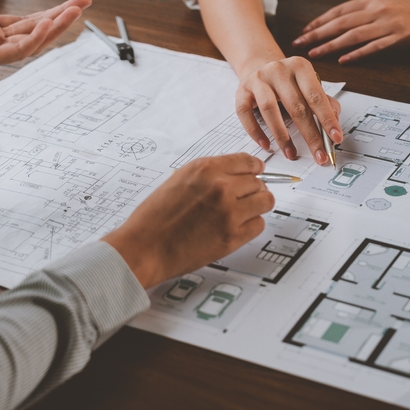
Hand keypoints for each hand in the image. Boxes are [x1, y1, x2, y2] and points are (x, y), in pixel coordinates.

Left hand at [0, 0, 91, 85]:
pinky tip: (50, 24)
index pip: (24, 20)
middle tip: (85, 2)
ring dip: (56, 27)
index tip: (69, 1)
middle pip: (35, 29)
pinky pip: (17, 49)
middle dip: (62, 17)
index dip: (48, 11)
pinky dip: (36, 38)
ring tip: (75, 11)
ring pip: (33, 41)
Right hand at [102, 154, 275, 288]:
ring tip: (242, 213)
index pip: (247, 161)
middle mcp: (221, 187)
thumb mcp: (180, 180)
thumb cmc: (155, 217)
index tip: (257, 172)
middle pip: (259, 182)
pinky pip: (259, 225)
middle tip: (242, 199)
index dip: (254, 168)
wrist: (144, 247)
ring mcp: (230, 212)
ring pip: (265, 201)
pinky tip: (235, 227)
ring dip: (257, 206)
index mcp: (206, 169)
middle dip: (252, 190)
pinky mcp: (233, 237)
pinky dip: (251, 226)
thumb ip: (209, 175)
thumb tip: (235, 174)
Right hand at [235, 56, 342, 164]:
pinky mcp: (242, 91)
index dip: (327, 119)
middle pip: (296, 106)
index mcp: (300, 67)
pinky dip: (256, 132)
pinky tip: (266, 145)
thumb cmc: (288, 81)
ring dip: (282, 136)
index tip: (335, 138)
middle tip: (319, 155)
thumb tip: (335, 121)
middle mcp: (278, 70)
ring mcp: (258, 79)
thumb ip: (323, 102)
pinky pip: (246, 114)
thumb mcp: (308, 85)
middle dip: (310, 135)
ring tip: (291, 154)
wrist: (259, 66)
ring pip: (270, 110)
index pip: (316, 97)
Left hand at [293, 0, 409, 63]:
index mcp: (373, 0)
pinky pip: (375, 47)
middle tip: (300, 43)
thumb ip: (368, 10)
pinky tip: (344, 60)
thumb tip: (343, 20)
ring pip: (353, 35)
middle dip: (317, 33)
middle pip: (341, 22)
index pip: (340, 10)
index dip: (319, 21)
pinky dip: (358, 53)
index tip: (304, 30)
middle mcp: (379, 9)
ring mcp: (390, 23)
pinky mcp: (401, 38)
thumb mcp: (389, 3)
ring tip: (315, 53)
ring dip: (331, 45)